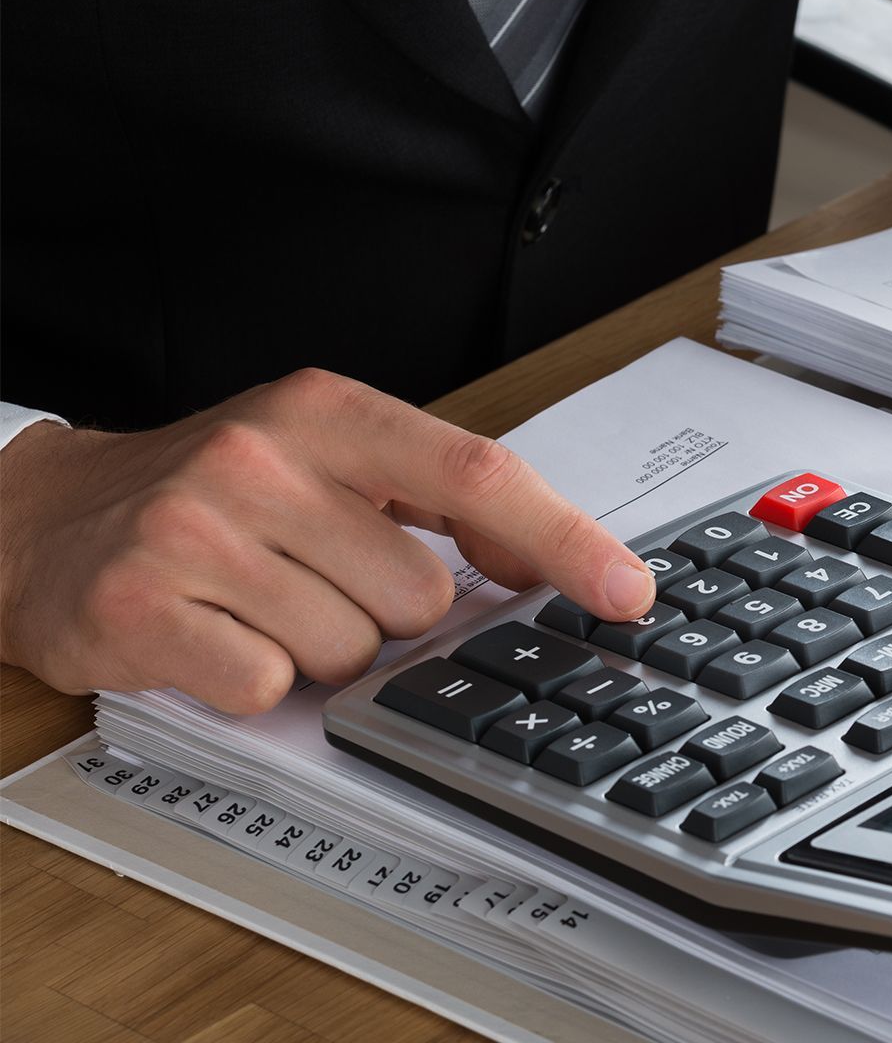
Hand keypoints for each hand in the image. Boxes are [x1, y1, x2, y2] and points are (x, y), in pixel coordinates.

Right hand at [0, 370, 655, 712]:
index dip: (566, 538)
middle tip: (316, 579)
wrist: (41, 518)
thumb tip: (549, 559)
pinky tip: (216, 636)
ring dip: (319, 649)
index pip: (479, 472)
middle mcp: (263, 459)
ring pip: (350, 650)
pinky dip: (255, 681)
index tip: (627, 590)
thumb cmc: (212, 494)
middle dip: (386, 613)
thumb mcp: (326, 459)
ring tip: (259, 603)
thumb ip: (438, 498)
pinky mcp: (141, 606)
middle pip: (420, 594)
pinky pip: (268, 685)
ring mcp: (197, 531)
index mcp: (327, 411)